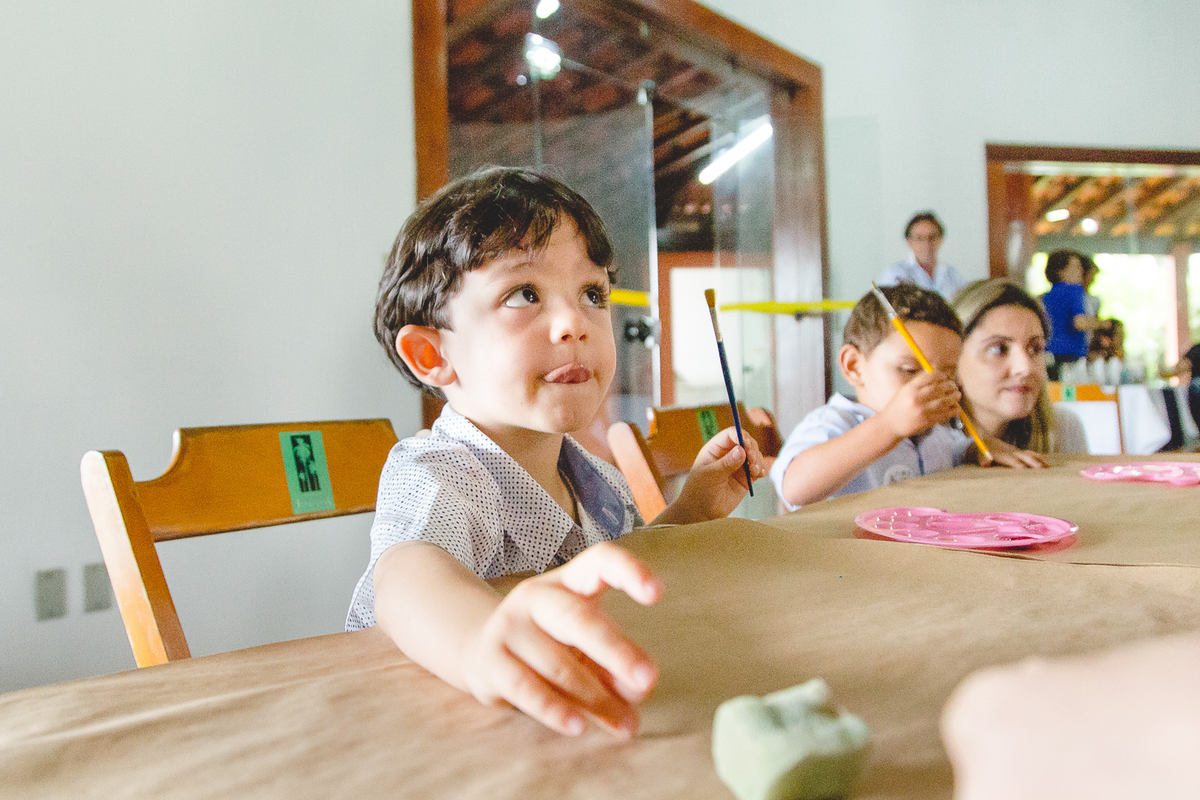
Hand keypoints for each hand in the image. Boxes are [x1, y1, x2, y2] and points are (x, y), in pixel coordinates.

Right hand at [461, 542, 661, 737]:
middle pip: (578, 617)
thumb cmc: (550, 646)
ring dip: (596, 698)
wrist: (483, 653)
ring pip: (557, 663)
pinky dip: (555, 709)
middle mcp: (536, 596)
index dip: (629, 571)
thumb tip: (638, 691)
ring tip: (627, 724)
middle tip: (648, 680)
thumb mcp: (585, 648)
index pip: (599, 561)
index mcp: (568, 581)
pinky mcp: (489, 660)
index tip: (658, 593)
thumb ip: (613, 666)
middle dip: (616, 650)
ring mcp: (508, 625)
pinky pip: (526, 687)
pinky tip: (579, 725)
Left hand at [668, 426, 766, 522]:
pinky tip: (759, 474)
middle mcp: (728, 454)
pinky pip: (758, 469)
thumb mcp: (710, 475)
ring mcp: (738, 466)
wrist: (701, 513)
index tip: (746, 444)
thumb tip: (741, 450)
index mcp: (715, 449)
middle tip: (752, 460)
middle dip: (752, 449)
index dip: (740, 435)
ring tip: (755, 471)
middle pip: (746, 442)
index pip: (730, 435)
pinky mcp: (746, 478)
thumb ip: (726, 463)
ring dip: (758, 460)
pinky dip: (762, 469)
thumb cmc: (699, 491)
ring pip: (754, 455)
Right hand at [878, 371, 961, 438]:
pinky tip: (955, 407)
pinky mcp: (927, 421)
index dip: (940, 375)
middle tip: (953, 386)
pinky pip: (945, 414)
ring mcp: (923, 410)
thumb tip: (936, 373)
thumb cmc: (898, 407)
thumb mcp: (904, 391)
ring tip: (957, 395)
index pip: (930, 376)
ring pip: (945, 400)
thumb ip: (918, 383)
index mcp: (910, 389)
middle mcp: (916, 398)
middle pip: (939, 387)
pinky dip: (954, 410)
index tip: (944, 377)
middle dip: (950, 385)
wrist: (890, 426)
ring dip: (955, 397)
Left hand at [981, 438, 1046, 468]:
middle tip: (1041, 468)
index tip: (1023, 468)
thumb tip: (985, 464)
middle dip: (1033, 462)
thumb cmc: (984, 450)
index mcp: (1004, 455)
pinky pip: (1032, 455)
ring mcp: (1018, 452)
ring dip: (1040, 460)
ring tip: (1050, 467)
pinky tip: (1049, 465)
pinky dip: (1040, 459)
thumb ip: (983, 459)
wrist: (987, 439)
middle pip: (1025, 457)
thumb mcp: (981, 455)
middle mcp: (1013, 453)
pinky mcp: (1020, 453)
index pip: (1012, 460)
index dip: (1017, 463)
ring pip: (1031, 455)